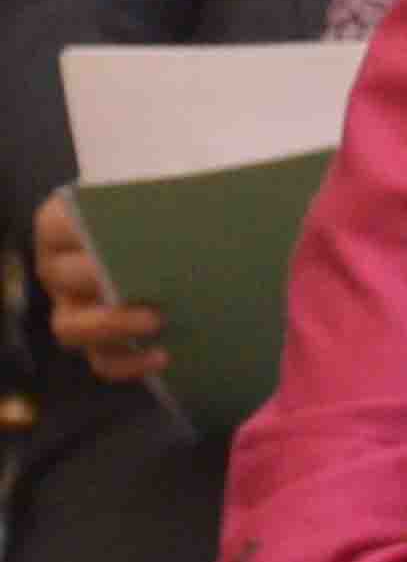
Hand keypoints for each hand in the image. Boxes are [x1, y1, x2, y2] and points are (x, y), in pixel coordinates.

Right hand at [31, 190, 161, 391]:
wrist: (181, 243)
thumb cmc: (168, 212)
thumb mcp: (168, 197)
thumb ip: (169, 200)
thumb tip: (194, 212)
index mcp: (63, 225)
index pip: (57, 223)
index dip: (82, 227)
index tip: (120, 225)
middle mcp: (58, 269)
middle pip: (65, 276)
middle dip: (101, 276)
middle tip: (146, 275)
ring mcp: (73, 308)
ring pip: (71, 327)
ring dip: (111, 326)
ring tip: (157, 320)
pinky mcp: (99, 342)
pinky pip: (103, 361)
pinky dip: (130, 364)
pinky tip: (164, 356)